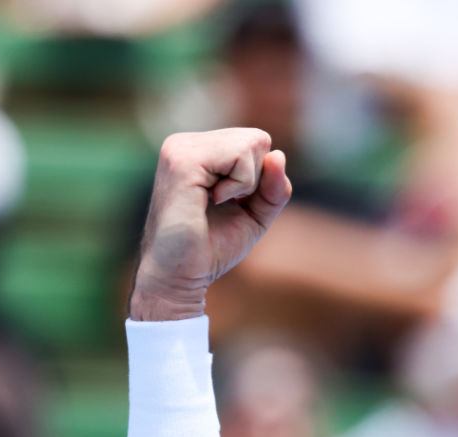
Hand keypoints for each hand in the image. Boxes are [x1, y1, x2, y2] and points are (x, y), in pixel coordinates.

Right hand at [130, 128, 291, 320]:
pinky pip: (240, 155)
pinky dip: (240, 185)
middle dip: (255, 179)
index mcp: (196, 150)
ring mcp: (180, 148)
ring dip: (247, 183)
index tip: (231, 203)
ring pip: (251, 143)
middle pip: (257, 139)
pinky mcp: (183, 161)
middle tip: (223, 205)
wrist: (179, 276)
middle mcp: (184, 143)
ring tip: (215, 203)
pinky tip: (212, 200)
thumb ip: (274, 187)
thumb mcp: (255, 214)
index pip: (255, 142)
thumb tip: (278, 155)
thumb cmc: (211, 248)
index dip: (260, 178)